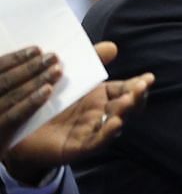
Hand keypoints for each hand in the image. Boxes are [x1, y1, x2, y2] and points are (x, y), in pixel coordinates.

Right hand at [0, 47, 60, 144]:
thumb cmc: (0, 118)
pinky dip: (31, 102)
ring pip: (11, 94)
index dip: (15, 58)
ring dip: (35, 80)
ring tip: (56, 70)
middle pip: (4, 79)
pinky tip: (48, 92)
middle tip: (53, 57)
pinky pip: (14, 115)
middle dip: (30, 67)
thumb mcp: (1, 96)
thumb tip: (33, 59)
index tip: (36, 49)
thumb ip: (9, 80)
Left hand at [4, 42, 153, 174]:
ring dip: (124, 113)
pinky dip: (107, 134)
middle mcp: (100, 115)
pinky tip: (115, 124)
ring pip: (114, 123)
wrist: (21, 129)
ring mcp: (92, 131)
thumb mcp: (68, 79)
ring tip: (129, 102)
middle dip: (136, 97)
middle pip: (125, 107)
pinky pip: (96, 142)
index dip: (138, 85)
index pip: (125, 90)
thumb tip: (113, 46)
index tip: (148, 77)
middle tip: (140, 87)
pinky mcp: (78, 147)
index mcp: (100, 98)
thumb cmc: (47, 102)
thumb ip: (89, 63)